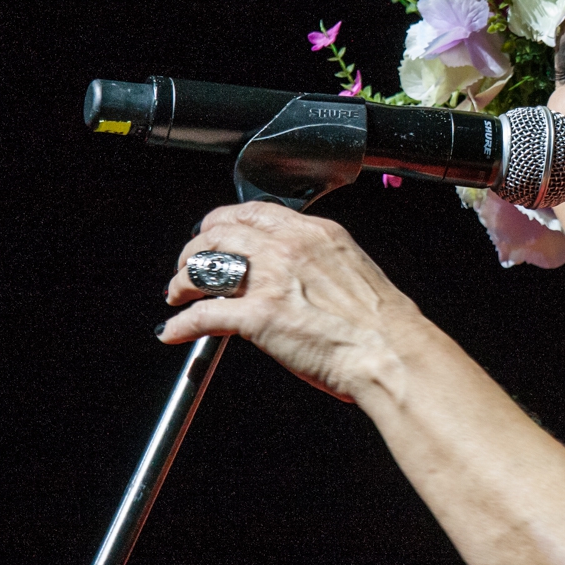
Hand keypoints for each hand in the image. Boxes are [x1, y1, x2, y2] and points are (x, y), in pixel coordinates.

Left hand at [163, 201, 420, 402]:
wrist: (391, 353)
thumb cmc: (382, 324)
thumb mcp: (352, 272)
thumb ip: (319, 264)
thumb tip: (295, 277)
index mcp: (316, 233)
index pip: (254, 211)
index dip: (223, 222)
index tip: (214, 234)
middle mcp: (290, 248)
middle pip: (221, 233)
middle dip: (195, 249)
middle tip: (187, 267)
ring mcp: (272, 280)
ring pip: (205, 266)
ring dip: (182, 281)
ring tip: (177, 295)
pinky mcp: (258, 317)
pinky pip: (203, 315)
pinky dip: (181, 324)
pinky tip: (173, 331)